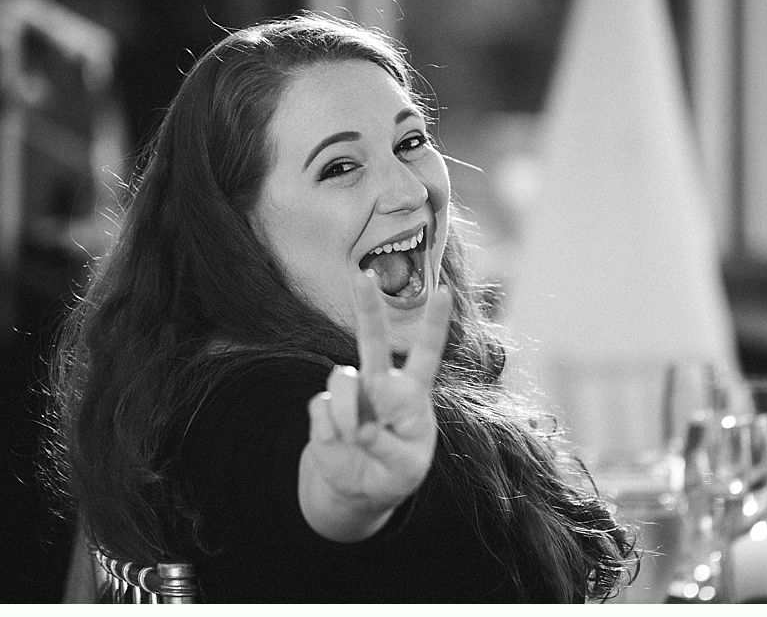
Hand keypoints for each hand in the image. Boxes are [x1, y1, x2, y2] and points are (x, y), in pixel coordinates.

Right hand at [299, 270, 450, 540]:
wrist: (355, 491)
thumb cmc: (393, 474)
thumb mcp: (404, 469)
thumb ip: (388, 448)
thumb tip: (361, 428)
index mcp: (411, 394)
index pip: (425, 353)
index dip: (434, 323)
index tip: (444, 292)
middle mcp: (380, 385)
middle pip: (373, 340)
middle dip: (367, 306)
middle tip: (362, 275)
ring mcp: (350, 394)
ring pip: (342, 381)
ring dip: (347, 416)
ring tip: (357, 440)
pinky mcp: (322, 408)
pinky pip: (321, 412)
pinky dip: (331, 435)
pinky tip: (339, 446)